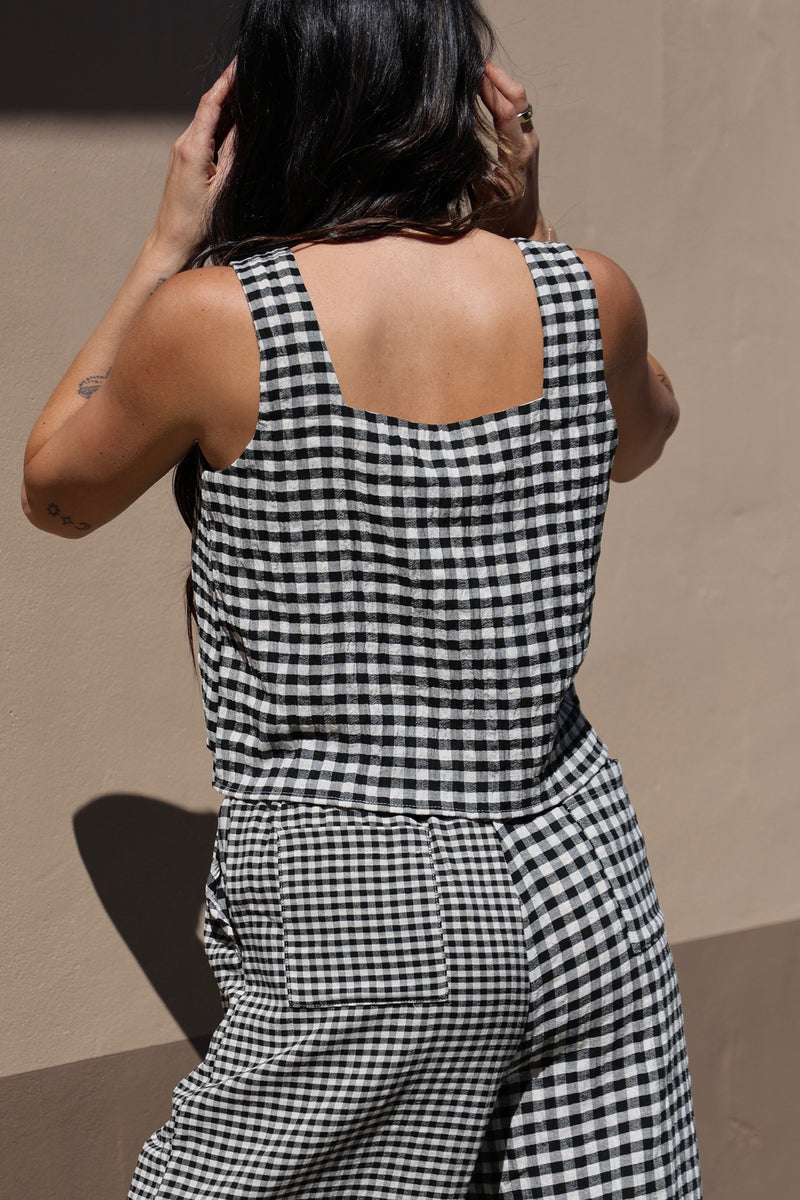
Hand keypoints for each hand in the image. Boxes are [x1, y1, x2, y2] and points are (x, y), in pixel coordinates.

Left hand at [148, 61, 235, 264]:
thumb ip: (234, 155)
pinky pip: (204, 134)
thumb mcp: (224, 189)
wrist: (172, 243)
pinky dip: (220, 124)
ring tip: (248, 92)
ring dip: (226, 106)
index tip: (242, 63)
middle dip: (230, 88)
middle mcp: (183, 144)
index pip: (212, 103)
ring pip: (207, 120)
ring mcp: (181, 151)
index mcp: (193, 148)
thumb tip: (246, 126)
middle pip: (209, 106)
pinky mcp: (184, 161)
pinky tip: (235, 122)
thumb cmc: (197, 224)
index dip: (227, 81)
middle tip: (252, 74)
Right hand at [479, 61, 554, 241]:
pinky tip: (486, 86)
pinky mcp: (528, 140)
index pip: (505, 112)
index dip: (489, 90)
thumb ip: (469, 169)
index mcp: (517, 157)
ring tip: (480, 68)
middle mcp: (528, 144)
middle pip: (518, 98)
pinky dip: (503, 93)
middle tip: (476, 61)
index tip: (472, 72)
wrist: (525, 226)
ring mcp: (531, 140)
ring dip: (501, 82)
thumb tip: (451, 144)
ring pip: (520, 100)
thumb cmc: (499, 217)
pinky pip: (517, 109)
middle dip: (498, 77)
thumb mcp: (481, 197)